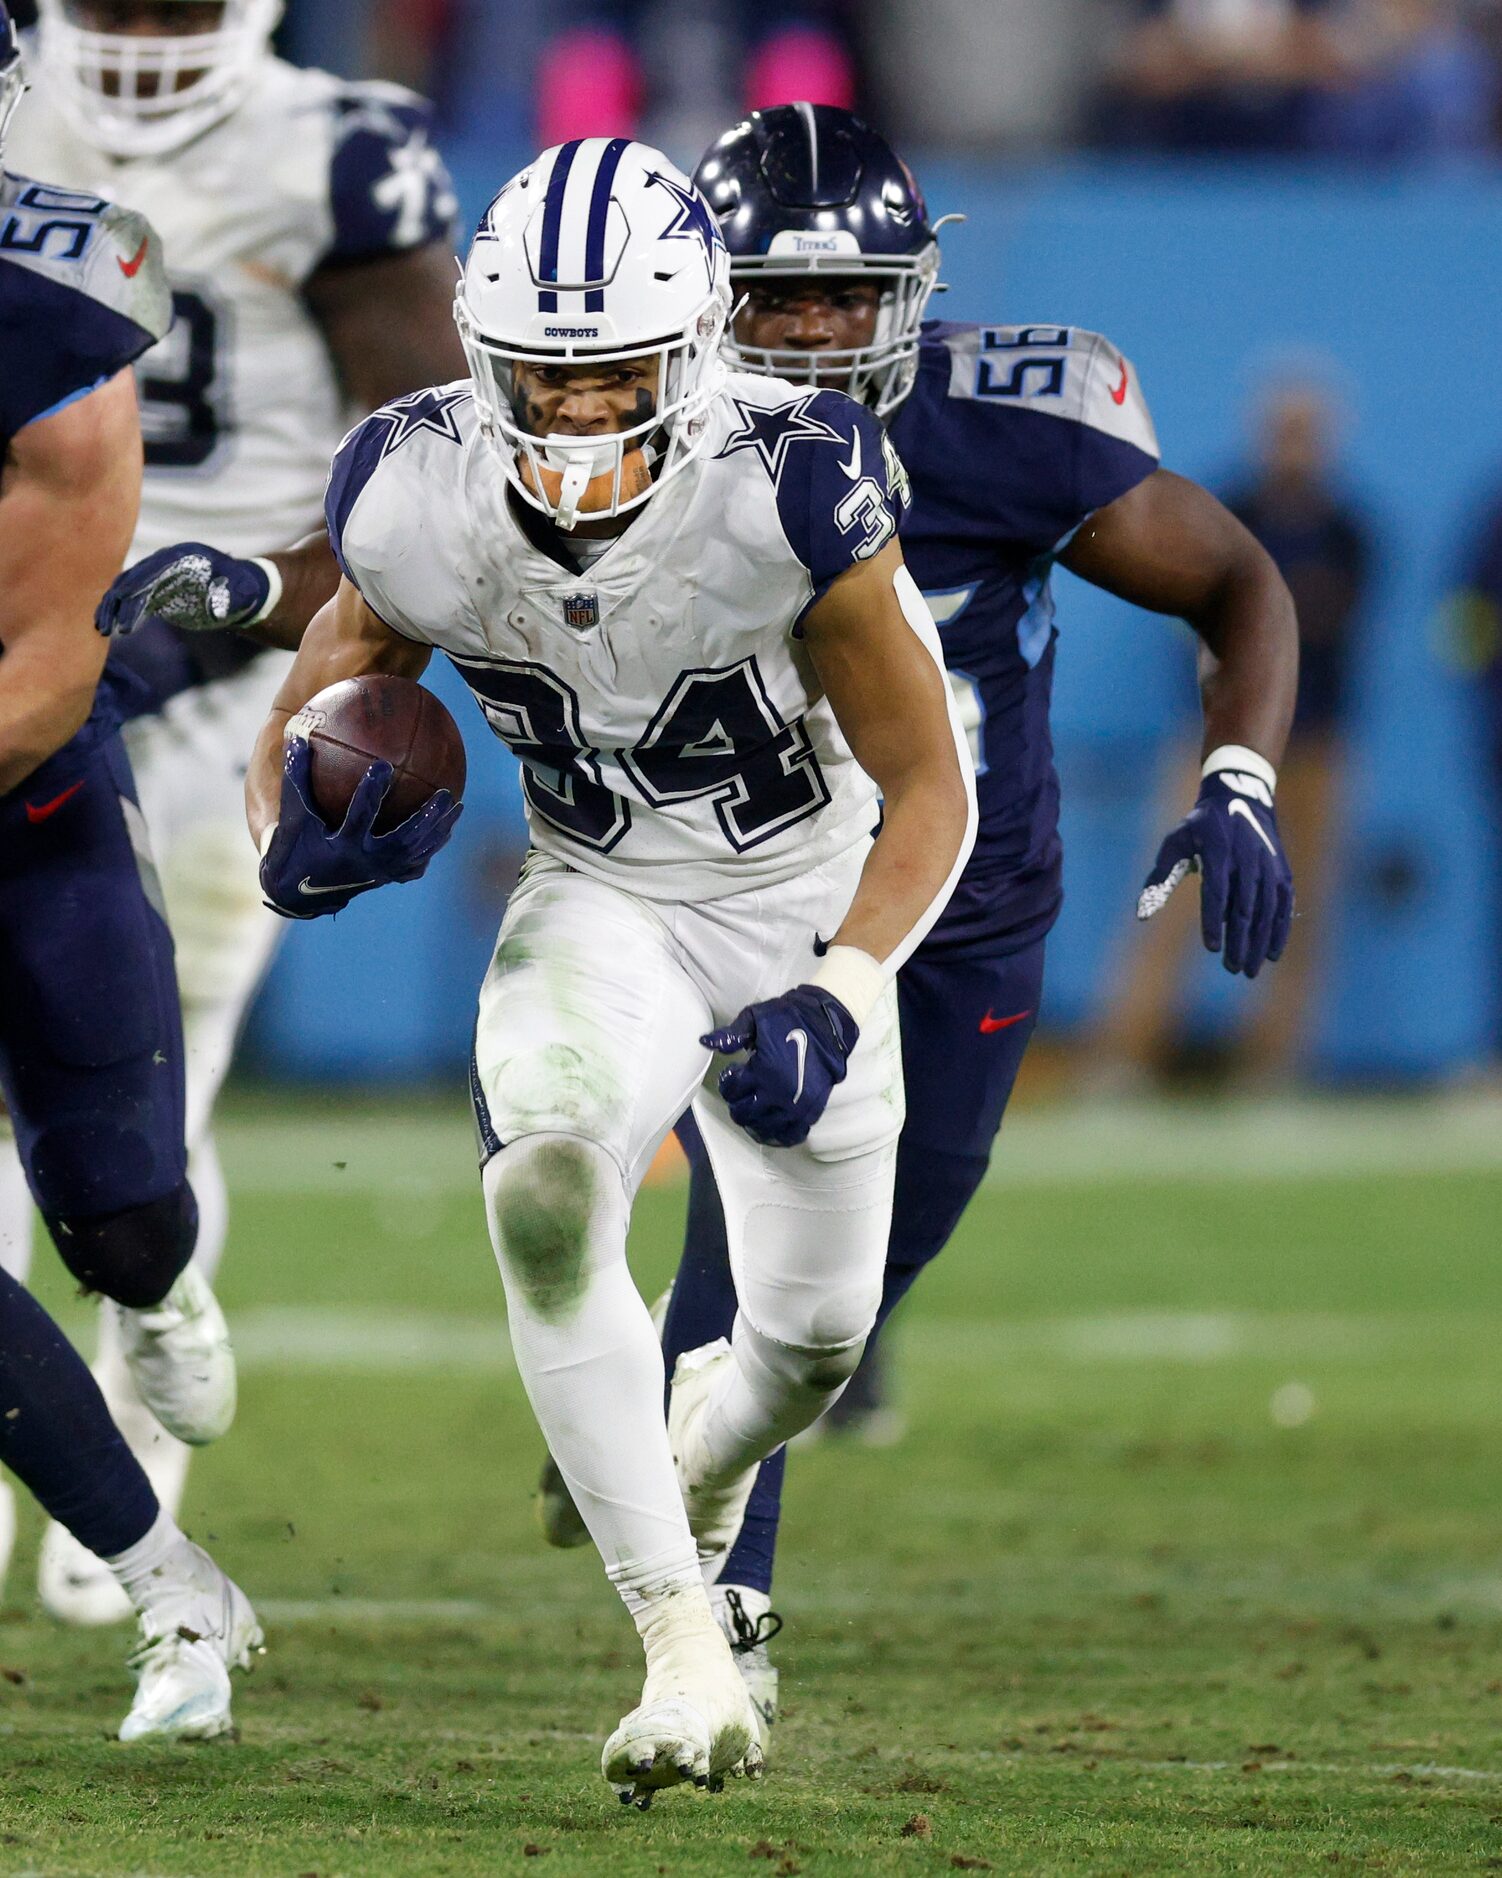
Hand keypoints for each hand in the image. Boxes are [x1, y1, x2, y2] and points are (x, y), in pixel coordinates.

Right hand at [96, 543, 272, 637]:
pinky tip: (106, 627)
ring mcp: (158, 577)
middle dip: (120, 600)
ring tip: (101, 629)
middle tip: (110, 625)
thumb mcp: (243, 592)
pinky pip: (131, 600)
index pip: (154, 568)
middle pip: (134, 578)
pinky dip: (118, 612)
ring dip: (112, 607)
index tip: (125, 601)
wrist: (239, 592)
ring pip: (126, 588)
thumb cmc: (243, 589)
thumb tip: (217, 611)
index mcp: (184, 557)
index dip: (139, 583)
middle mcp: (165, 563)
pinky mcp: (156, 592)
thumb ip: (233, 597)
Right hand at [258, 737, 461, 920]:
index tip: (384, 764)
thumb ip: (297, 775)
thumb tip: (298, 735)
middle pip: (404, 840)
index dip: (372, 791)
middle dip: (426, 818)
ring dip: (439, 830)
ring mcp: (380, 874)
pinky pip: (416, 865)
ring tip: (457, 806)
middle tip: (445, 793)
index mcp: (342, 845)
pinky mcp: (386, 879)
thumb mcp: (294, 811)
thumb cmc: (295, 843)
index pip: (361, 815)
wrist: (299, 892)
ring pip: (417, 853)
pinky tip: (444, 832)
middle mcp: (366, 862)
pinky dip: (431, 849)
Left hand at [701, 986, 859, 1147]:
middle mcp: (777, 1094)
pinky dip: (777, 1135)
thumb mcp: (756, 1019)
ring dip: (753, 1120)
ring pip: (763, 1128)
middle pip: (743, 1114)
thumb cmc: (790, 1019)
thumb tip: (704, 1042)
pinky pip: (789, 1135)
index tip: (734, 1072)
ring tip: (754, 1107)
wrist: (829, 1025)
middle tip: (742, 1091)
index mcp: (762, 1071)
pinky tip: (771, 1125)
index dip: (727, 1081)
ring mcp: (795, 1106)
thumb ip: (731, 1035)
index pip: (731, 1090)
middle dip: (736, 1103)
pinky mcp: (810, 1112)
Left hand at [1137, 763, 1293, 977]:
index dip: (1214, 921)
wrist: (1242, 796)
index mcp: (1220, 852)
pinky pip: (1284, 905)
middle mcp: (1248, 860)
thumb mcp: (1176, 841)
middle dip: (1239, 941)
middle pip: (1245, 908)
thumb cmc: (1201, 825)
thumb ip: (1159, 877)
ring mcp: (1268, 867)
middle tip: (1231, 968)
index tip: (1211, 948)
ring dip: (1258, 942)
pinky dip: (1280, 930)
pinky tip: (1271, 954)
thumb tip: (1142, 914)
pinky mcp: (1282, 872)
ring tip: (1248, 969)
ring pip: (1267, 911)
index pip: (1217, 892)